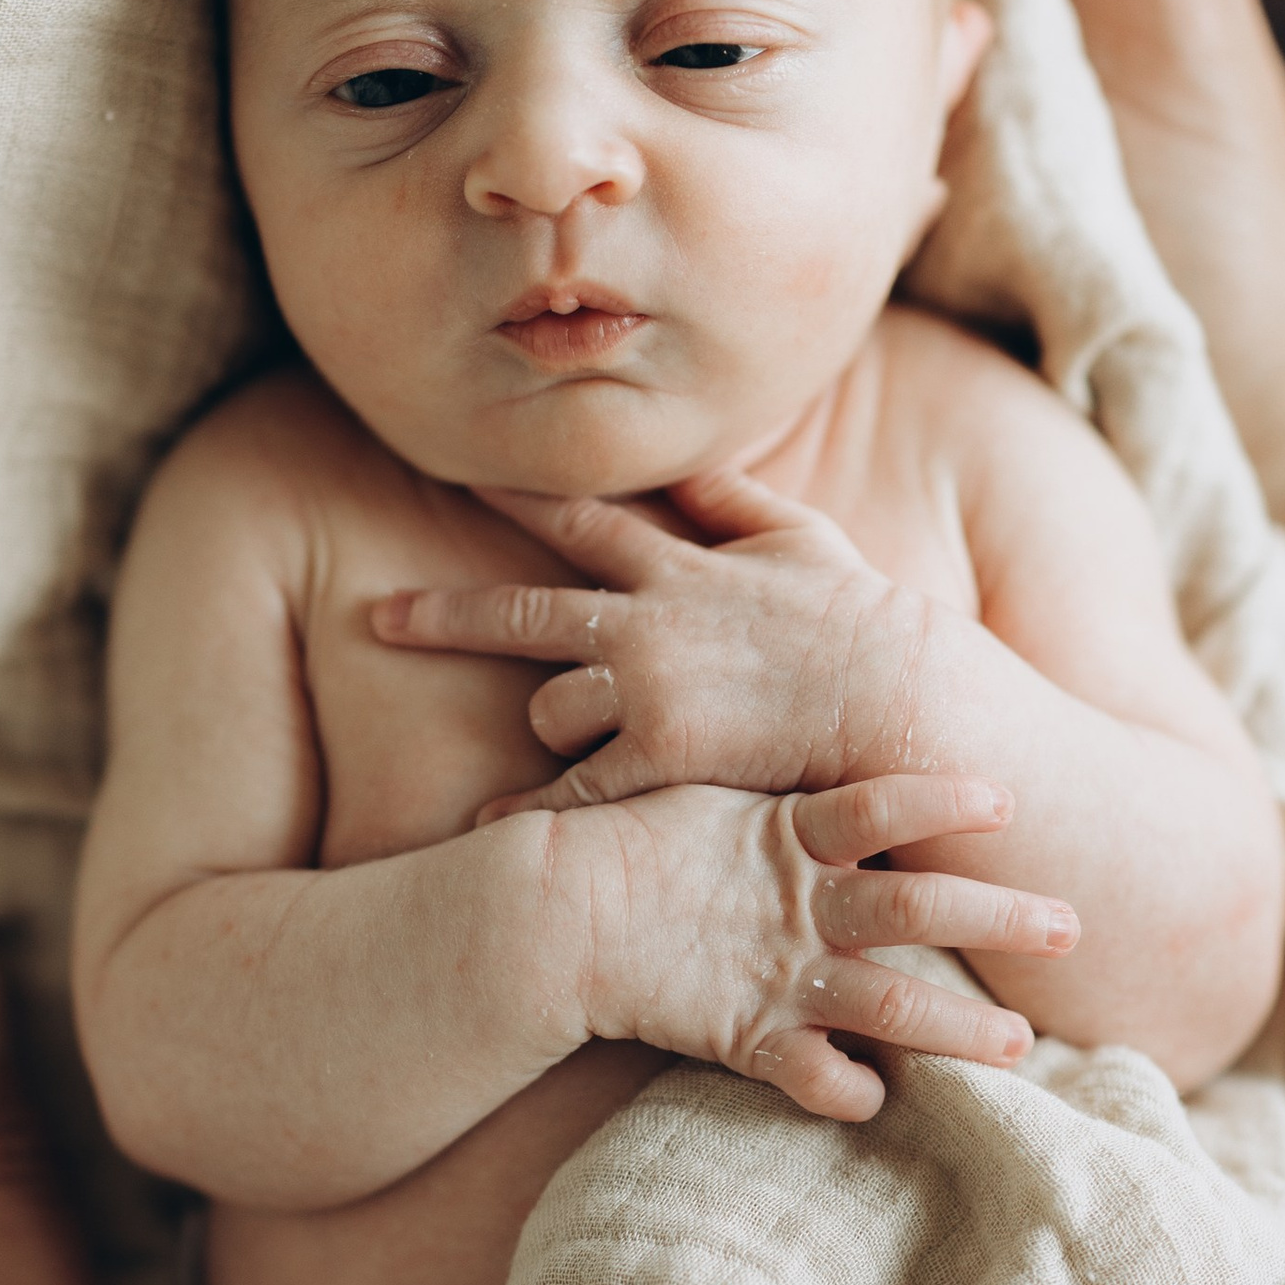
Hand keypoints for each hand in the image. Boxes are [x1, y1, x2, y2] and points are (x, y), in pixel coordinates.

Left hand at [380, 466, 1052, 860]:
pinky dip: (531, 809)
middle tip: (381, 617)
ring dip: (553, 724)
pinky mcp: (660, 760)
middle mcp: (645, 623)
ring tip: (558, 746)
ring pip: (549, 708)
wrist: (902, 700)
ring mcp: (648, 693)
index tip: (451, 471)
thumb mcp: (804, 540)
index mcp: (674, 566)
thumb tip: (693, 458)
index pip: (572, 517)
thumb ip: (734, 499)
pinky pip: (573, 790)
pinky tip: (489, 826)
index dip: (506, 494)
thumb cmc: (863, 624)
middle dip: (443, 614)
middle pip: (517, 615)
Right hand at [568, 773, 1053, 1119]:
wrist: (549, 912)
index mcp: (787, 832)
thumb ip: (774, 761)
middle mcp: (797, 904)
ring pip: (888, 1007)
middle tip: (1071, 927)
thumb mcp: (704, 776)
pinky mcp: (744, 1034)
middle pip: (916, 910)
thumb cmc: (630, 837)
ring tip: (1024, 1049)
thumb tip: (827, 705)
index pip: (880, 804)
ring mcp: (775, 973)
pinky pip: (812, 1077)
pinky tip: (883, 1103)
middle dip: (998, 918)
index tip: (1007, 797)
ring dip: (959, 1031)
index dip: (943, 801)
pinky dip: (850, 1093)